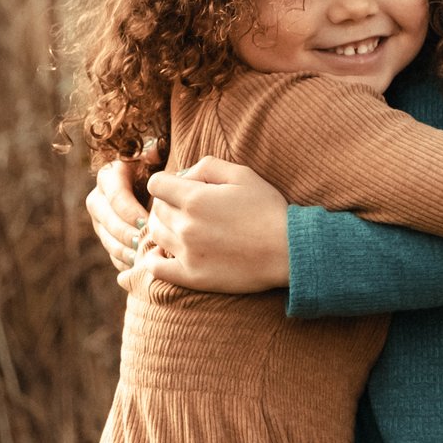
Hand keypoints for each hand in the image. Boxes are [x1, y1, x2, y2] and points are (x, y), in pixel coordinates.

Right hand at [86, 156, 152, 273]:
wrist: (157, 188)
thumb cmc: (161, 170)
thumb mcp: (157, 158)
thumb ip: (154, 154)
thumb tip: (153, 153)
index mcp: (110, 175)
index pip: (115, 195)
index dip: (129, 210)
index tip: (147, 222)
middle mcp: (99, 198)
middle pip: (106, 219)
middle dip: (125, 233)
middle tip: (144, 243)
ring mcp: (100, 221)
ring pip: (106, 238)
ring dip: (124, 250)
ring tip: (143, 257)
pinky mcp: (107, 238)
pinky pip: (111, 253)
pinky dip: (125, 261)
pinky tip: (140, 266)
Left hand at [131, 157, 291, 292]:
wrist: (289, 251)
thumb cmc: (268, 210)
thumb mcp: (242, 174)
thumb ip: (207, 166)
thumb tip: (182, 176)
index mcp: (194, 198)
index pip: (156, 184)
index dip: (166, 183)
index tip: (180, 188)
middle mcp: (185, 225)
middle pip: (156, 209)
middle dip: (167, 204)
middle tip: (187, 209)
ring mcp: (186, 253)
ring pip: (155, 234)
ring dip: (163, 227)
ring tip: (182, 228)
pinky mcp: (192, 277)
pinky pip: (156, 268)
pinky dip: (153, 259)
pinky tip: (165, 253)